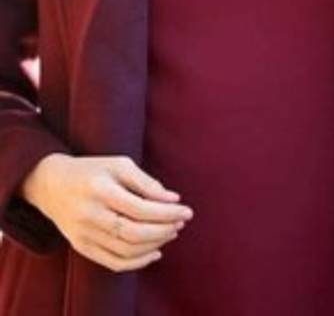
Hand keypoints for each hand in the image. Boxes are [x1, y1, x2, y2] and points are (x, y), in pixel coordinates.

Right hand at [20, 153, 191, 272]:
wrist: (52, 185)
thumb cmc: (93, 170)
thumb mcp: (119, 165)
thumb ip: (146, 182)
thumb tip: (173, 199)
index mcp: (100, 190)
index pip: (140, 208)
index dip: (167, 213)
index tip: (187, 210)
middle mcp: (90, 216)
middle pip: (134, 233)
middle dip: (164, 230)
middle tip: (182, 222)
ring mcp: (84, 235)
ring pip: (125, 250)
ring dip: (155, 244)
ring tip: (172, 232)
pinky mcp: (81, 247)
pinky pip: (112, 262)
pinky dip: (137, 262)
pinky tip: (155, 252)